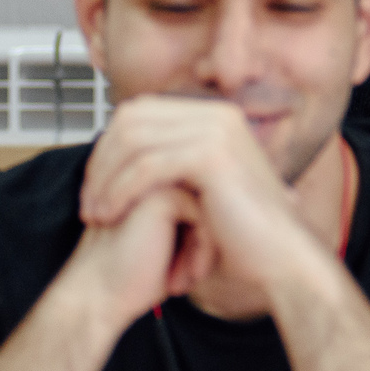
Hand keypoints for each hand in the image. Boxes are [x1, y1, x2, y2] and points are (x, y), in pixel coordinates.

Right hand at [60, 185, 214, 333]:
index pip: (201, 208)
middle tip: (188, 281)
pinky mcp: (160, 196)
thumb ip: (195, 229)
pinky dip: (202, 251)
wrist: (96, 298)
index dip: (200, 245)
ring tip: (185, 280)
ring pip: (208, 211)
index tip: (187, 276)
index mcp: (148, 189)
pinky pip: (203, 217)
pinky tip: (183, 278)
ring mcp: (152, 183)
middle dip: (205, 247)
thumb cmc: (130, 280)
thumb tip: (232, 227)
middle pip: (208, 207)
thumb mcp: (172, 251)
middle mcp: (149, 180)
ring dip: (204, 251)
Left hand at [78, 96, 318, 293]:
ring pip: (133, 143)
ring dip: (104, 180)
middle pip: (130, 121)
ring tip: (94, 214)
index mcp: (216, 116)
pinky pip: (146, 167)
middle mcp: (218, 114)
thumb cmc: (247, 233)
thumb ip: (178, 161)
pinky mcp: (211, 155)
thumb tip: (138, 152)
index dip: (108, 147)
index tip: (94, 185)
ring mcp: (217, 130)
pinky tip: (109, 216)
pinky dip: (119, 191)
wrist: (282, 257)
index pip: (140, 113)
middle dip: (100, 161)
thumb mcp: (207, 187)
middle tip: (87, 201)